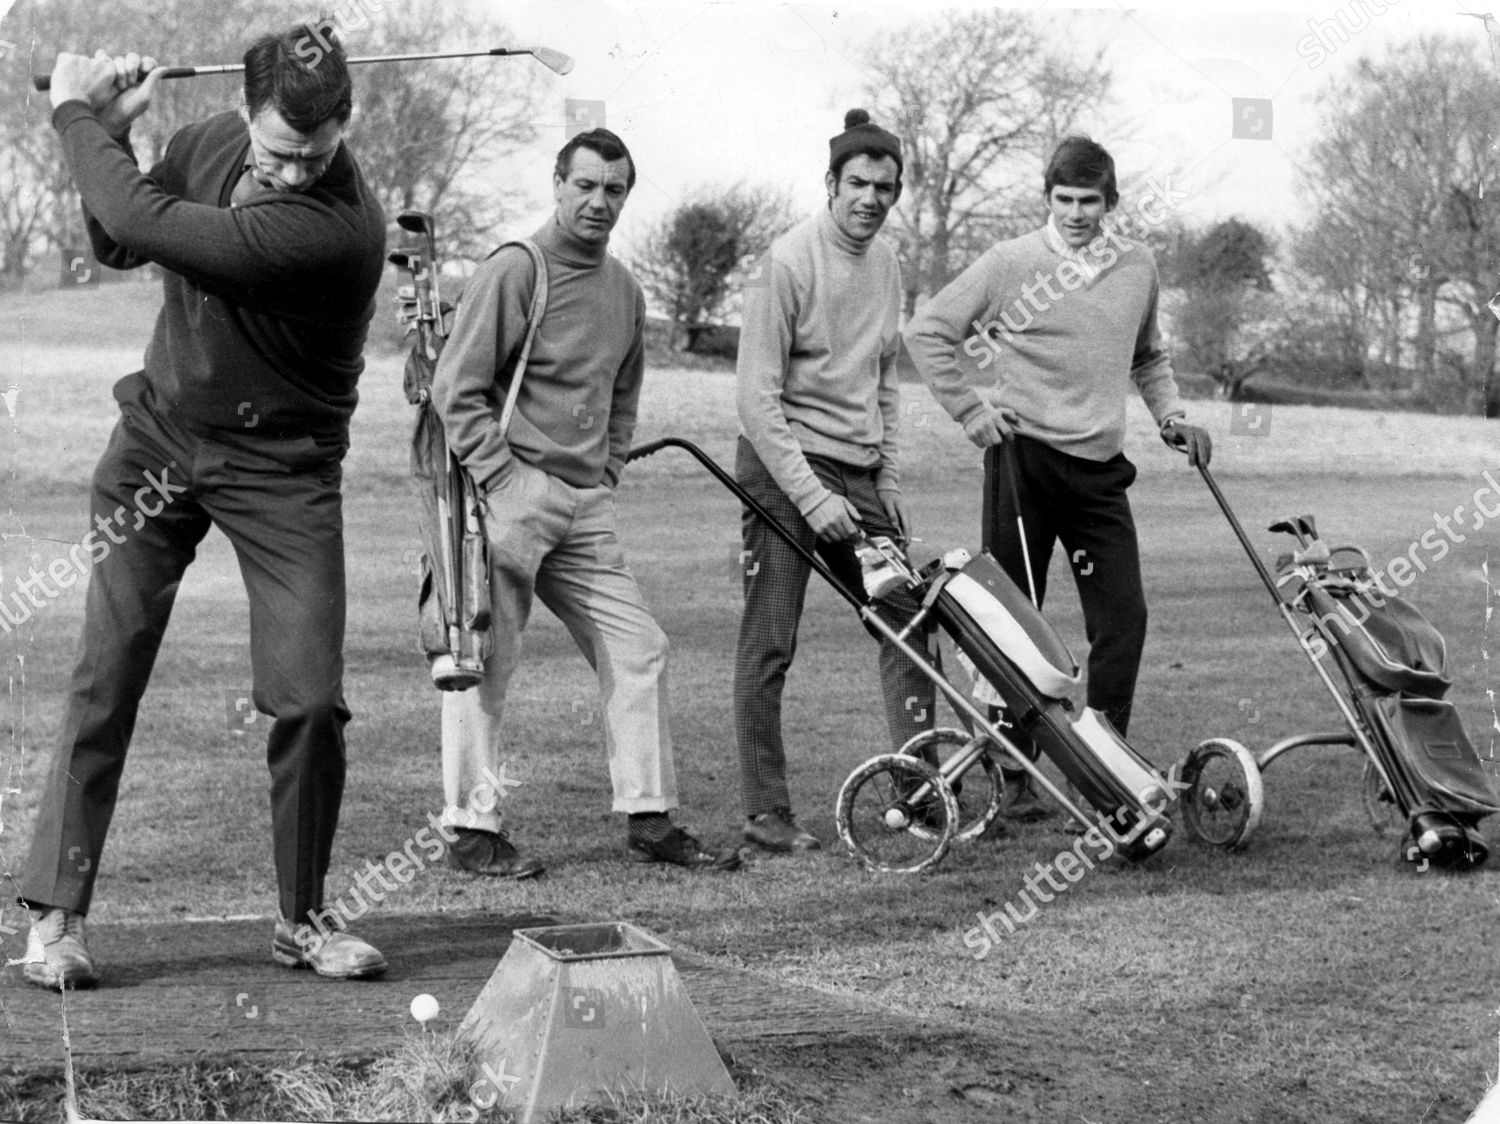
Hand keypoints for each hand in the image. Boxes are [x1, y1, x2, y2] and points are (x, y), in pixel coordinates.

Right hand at [50, 51, 164, 135]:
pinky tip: (106, 71)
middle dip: (132, 68)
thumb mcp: (143, 97)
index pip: (147, 62)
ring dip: (120, 71)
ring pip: (118, 59)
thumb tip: (165, 68)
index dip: (147, 62)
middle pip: (133, 57)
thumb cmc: (128, 110)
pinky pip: (102, 55)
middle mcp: (129, 72)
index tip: (145, 69)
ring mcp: (114, 70)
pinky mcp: (100, 68)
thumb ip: (152, 81)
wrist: (107, 117)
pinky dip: (104, 59)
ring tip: (119, 87)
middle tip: (131, 81)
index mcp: (142, 78)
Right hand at [806, 493, 860, 542]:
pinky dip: (832, 539)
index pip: (852, 531)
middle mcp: (834, 522)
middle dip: (849, 536)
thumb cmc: (828, 499)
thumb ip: (852, 510)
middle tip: (849, 534)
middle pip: (845, 536)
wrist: (811, 498)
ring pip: (837, 539)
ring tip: (840, 532)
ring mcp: (825, 527)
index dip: (857, 536)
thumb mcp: (843, 500)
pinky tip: (832, 534)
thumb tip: (859, 519)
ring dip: (840, 537)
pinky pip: (828, 540)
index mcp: (841, 515)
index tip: (858, 537)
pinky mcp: (818, 530)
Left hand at [880, 492, 910, 543]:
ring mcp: (905, 514)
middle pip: (908, 528)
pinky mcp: (902, 515)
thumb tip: (895, 526)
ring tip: (902, 546)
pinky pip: (903, 525)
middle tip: (903, 548)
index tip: (906, 543)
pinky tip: (900, 538)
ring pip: (906, 527)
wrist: (887, 488)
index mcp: (904, 510)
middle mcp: (906, 513)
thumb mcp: (887, 504)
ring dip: (905, 537)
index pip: (907, 525)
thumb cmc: (886, 496)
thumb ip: (892, 514)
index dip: (907, 535)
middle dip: (907, 539)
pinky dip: (903, 532)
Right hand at [961, 403, 1016, 448]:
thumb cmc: (989, 412)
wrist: (971, 411)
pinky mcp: (971, 434)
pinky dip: (982, 442)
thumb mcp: (1000, 410)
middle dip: (998, 440)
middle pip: (997, 441)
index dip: (1010, 437)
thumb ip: (1010, 413)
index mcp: (996, 417)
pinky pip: (981, 445)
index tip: (1010, 438)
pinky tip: (982, 436)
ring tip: (988, 435)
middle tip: (996, 436)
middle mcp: (987, 424)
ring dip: (990, 441)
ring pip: (989, 444)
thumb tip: (1016, 420)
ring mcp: (979, 430)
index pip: (1007, 432)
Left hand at [1162, 420, 1211, 466]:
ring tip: (1205, 467)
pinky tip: (1207, 461)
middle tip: (1203, 467)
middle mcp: (1196, 430)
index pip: (1191, 443)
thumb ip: (1168, 434)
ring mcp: (1202, 432)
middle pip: (1202, 444)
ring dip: (1207, 456)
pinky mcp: (1206, 434)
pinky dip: (1208, 453)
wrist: (1177, 423)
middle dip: (1203, 456)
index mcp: (1187, 431)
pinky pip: (1208, 444)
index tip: (1191, 465)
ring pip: (1207, 445)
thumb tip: (1169, 436)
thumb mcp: (1166, 432)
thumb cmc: (1170, 431)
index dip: (1192, 454)